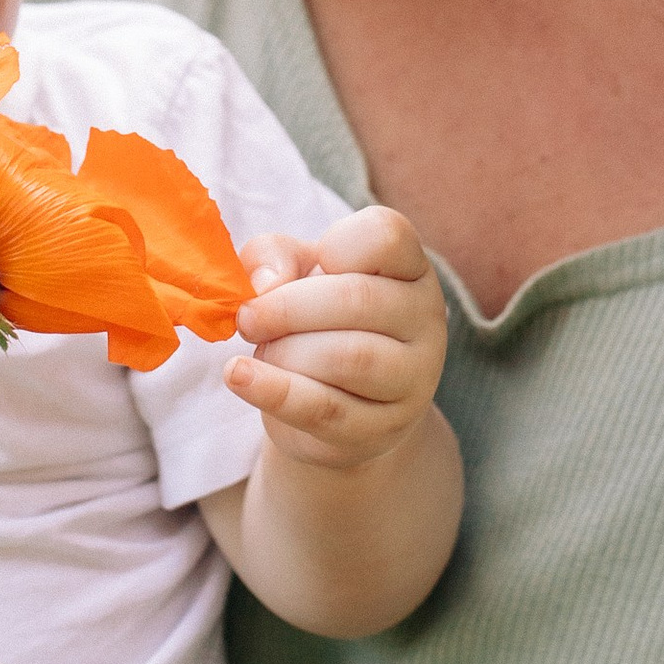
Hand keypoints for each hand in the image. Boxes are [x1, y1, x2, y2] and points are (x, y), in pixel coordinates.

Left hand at [228, 205, 445, 470]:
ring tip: (260, 353)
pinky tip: (238, 376)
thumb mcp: (294, 274)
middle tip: (247, 318)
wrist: (334, 405)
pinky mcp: (384, 428)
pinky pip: (326, 409)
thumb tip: (267, 284)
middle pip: (359, 299)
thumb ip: (274, 256)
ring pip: (348, 358)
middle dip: (286, 308)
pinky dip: (274, 391)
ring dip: (283, 353)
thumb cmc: (315, 323)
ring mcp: (414, 378)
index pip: (387, 236)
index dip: (337, 243)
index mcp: (409, 268)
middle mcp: (425, 318)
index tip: (307, 264)